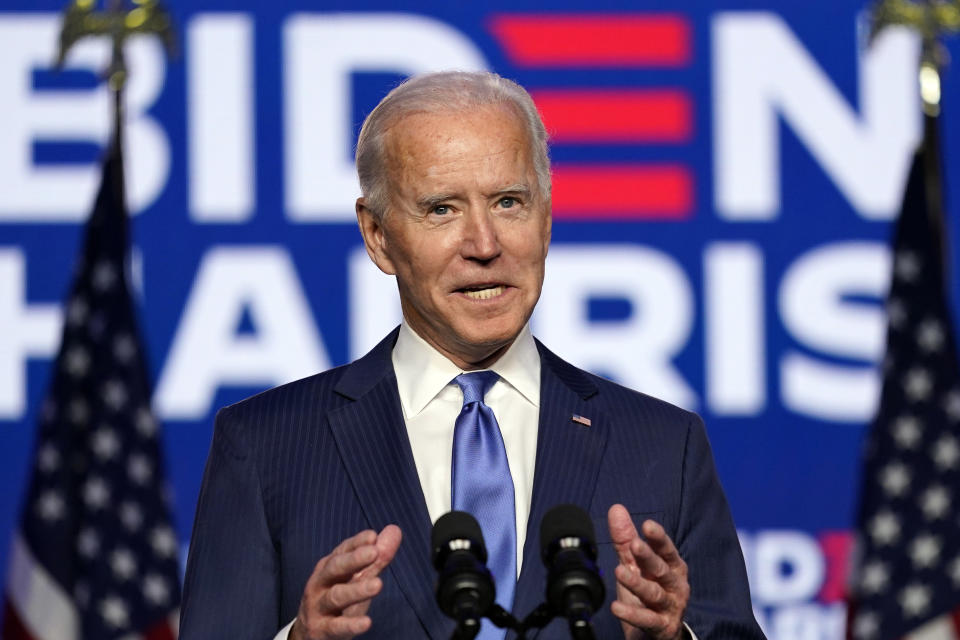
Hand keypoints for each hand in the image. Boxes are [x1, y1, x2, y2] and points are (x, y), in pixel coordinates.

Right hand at [290, 525, 401, 639]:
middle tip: (374, 552)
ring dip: (357, 590)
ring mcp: (319, 607)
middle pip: (335, 568)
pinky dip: (351, 625)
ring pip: (336, 596)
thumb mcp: (357, 578)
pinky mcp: (321, 630)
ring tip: (378, 584)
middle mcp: (320, 583)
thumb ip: (377, 558)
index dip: (357, 543)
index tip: (373, 536)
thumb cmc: (338, 601)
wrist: (310, 634)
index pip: (343, 551)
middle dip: (354, 559)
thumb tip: (395, 529)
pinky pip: (336, 627)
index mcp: (329, 567)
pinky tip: (367, 622)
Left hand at [607, 504, 689, 639]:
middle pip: (661, 569)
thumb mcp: (637, 565)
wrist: (660, 633)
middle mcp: (675, 585)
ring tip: (619, 572)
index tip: (648, 525)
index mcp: (672, 566)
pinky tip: (616, 607)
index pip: (666, 549)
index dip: (658, 538)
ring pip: (654, 594)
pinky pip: (647, 620)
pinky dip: (632, 614)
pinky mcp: (662, 627)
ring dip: (637, 583)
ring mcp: (670, 607)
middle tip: (635, 545)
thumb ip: (626, 539)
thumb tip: (616, 509)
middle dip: (648, 557)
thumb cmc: (649, 592)